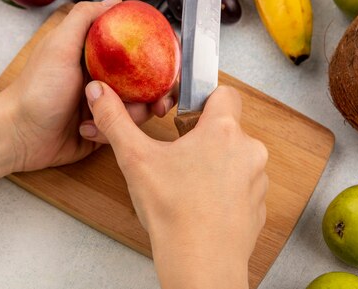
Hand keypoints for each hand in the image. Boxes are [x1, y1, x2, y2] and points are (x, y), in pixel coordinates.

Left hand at [0, 0, 175, 172]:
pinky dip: (110, 132)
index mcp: (97, 53)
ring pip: (139, 108)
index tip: (173, 62)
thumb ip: (85, 19)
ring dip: (130, 115)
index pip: (139, 48)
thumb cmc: (36, 88)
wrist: (18, 135)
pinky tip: (87, 131)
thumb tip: (117, 0)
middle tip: (162, 103)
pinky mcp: (103, 130)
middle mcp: (105, 76)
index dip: (160, 53)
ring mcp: (105, 104)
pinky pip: (123, 131)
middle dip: (158, 92)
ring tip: (108, 119)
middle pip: (147, 80)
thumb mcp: (59, 46)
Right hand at [85, 82, 267, 288]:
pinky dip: (224, 189)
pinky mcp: (258, 205)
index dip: (202, 99)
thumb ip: (115, 121)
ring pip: (235, 157)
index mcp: (222, 131)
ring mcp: (257, 180)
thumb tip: (99, 93)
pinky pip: (242, 185)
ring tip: (188, 182)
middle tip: (177, 154)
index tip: (184, 115)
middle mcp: (248, 151)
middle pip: (226, 127)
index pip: (224, 92)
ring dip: (215, 162)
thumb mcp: (135, 160)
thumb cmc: (174, 213)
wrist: (200, 265)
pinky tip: (201, 203)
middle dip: (202, 136)